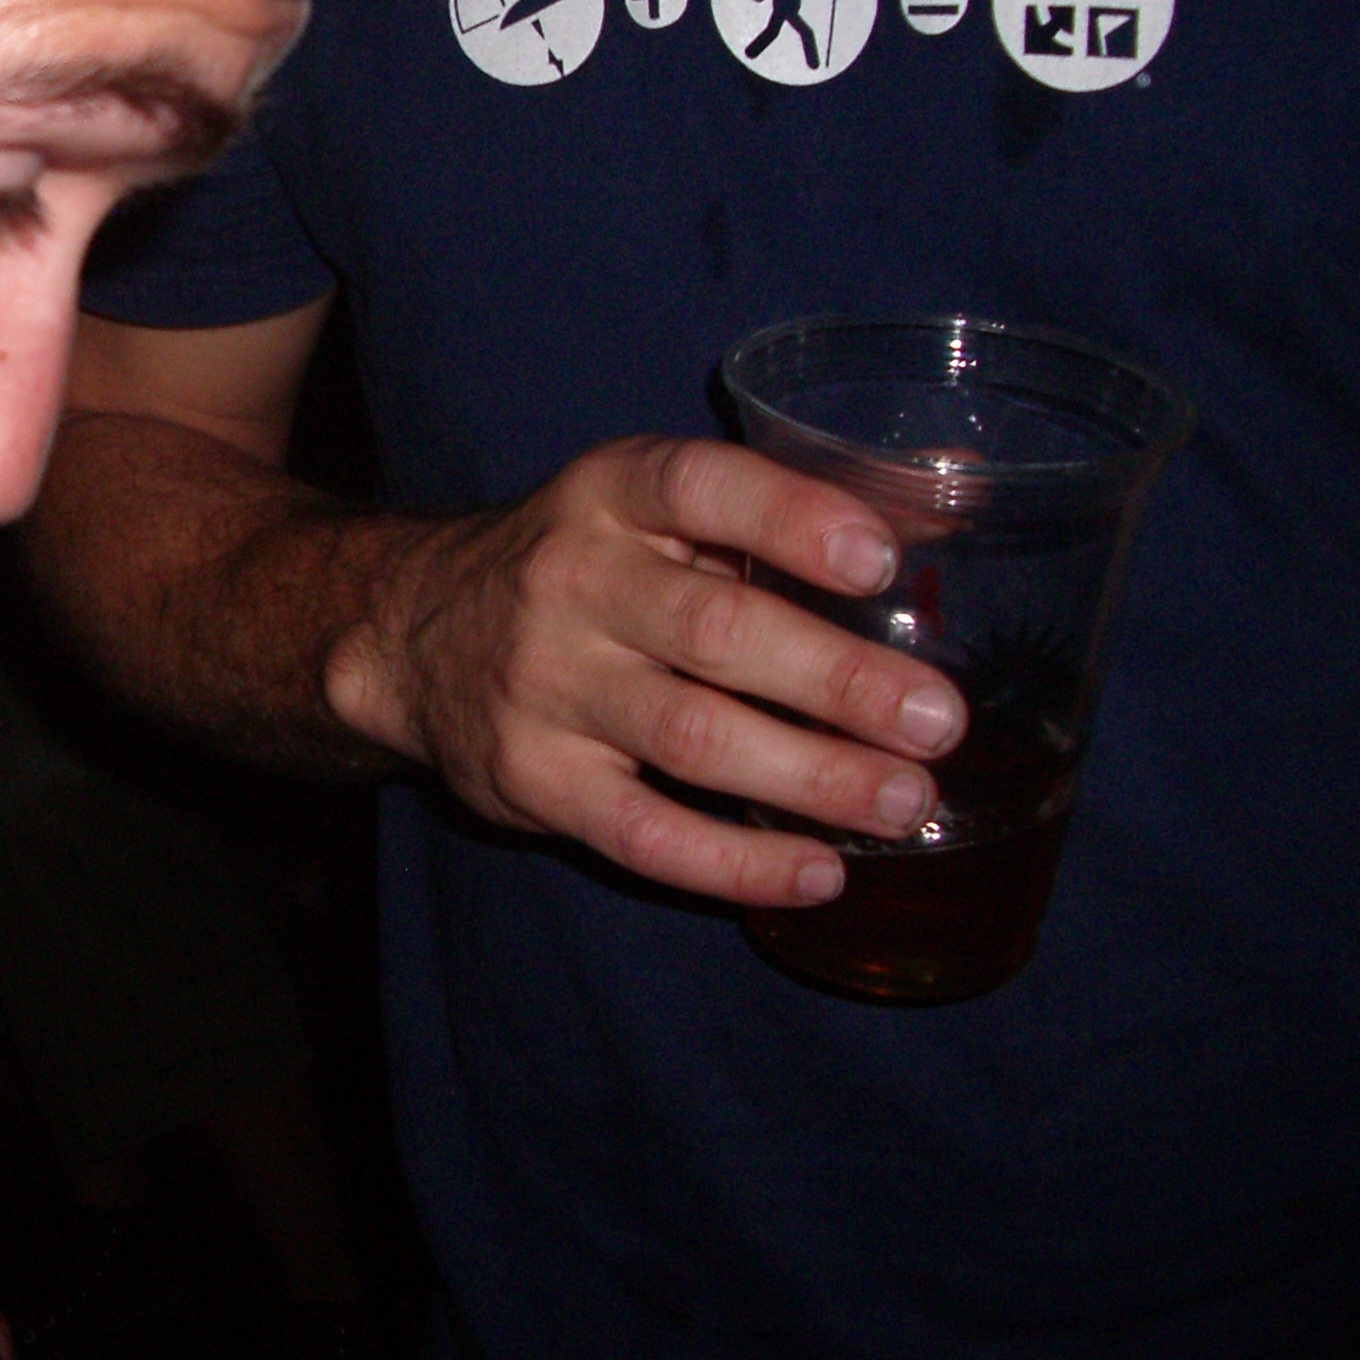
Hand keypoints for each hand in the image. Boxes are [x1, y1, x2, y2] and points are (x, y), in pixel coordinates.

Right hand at [325, 436, 964, 906]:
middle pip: (715, 631)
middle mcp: (573, 581)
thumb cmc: (578, 564)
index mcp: (612, 494)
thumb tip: (948, 504)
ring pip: (691, 736)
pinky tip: (817, 871)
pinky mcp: (534, 779)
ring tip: (908, 803)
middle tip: (940, 721)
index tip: (880, 558)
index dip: (792, 520)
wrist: (410, 631)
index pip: (702, 488)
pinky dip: (737, 862)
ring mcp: (546, 686)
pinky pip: (644, 834)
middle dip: (840, 679)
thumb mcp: (643, 507)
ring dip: (812, 776)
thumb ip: (769, 514)